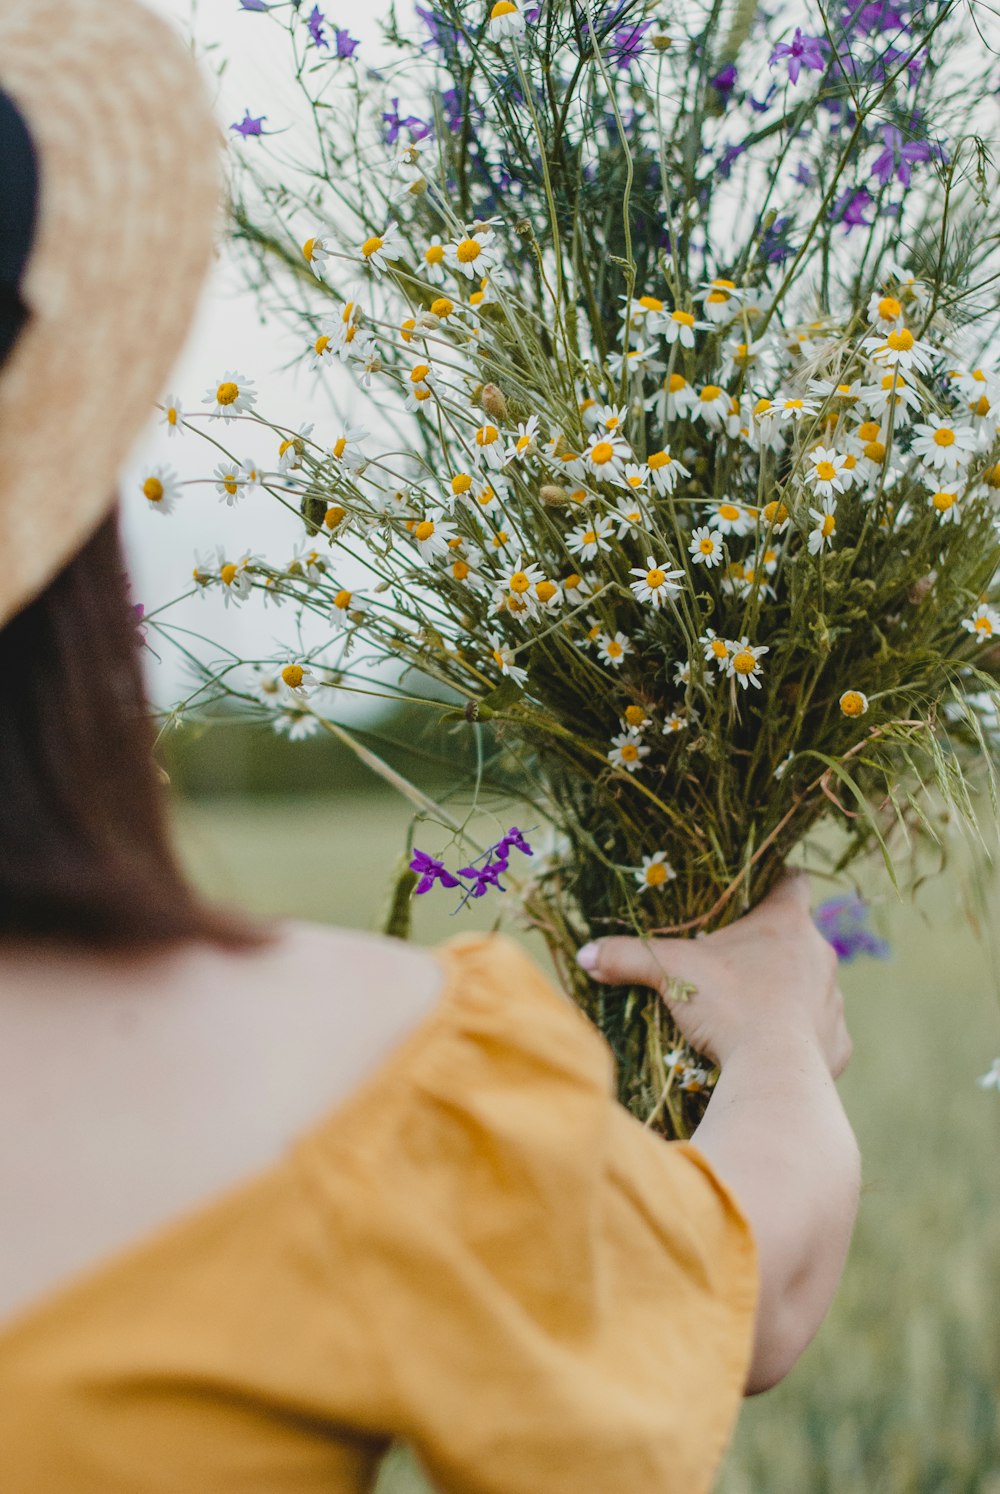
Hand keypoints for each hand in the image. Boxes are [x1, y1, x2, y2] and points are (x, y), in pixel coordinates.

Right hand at [576, 873, 851, 1075]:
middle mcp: (820, 955)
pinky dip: (799, 1038)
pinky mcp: (838, 1045)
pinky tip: (772, 1049)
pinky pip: (821, 1033)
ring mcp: (832, 1001)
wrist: (774, 1075)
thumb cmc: (728, 1007)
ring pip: (812, 985)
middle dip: (770, 946)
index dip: (775, 882)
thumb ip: (626, 957)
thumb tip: (585, 954)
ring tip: (750, 1009)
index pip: (793, 882)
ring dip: (788, 992)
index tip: (754, 890)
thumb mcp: (669, 974)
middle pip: (799, 936)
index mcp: (786, 923)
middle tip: (732, 960)